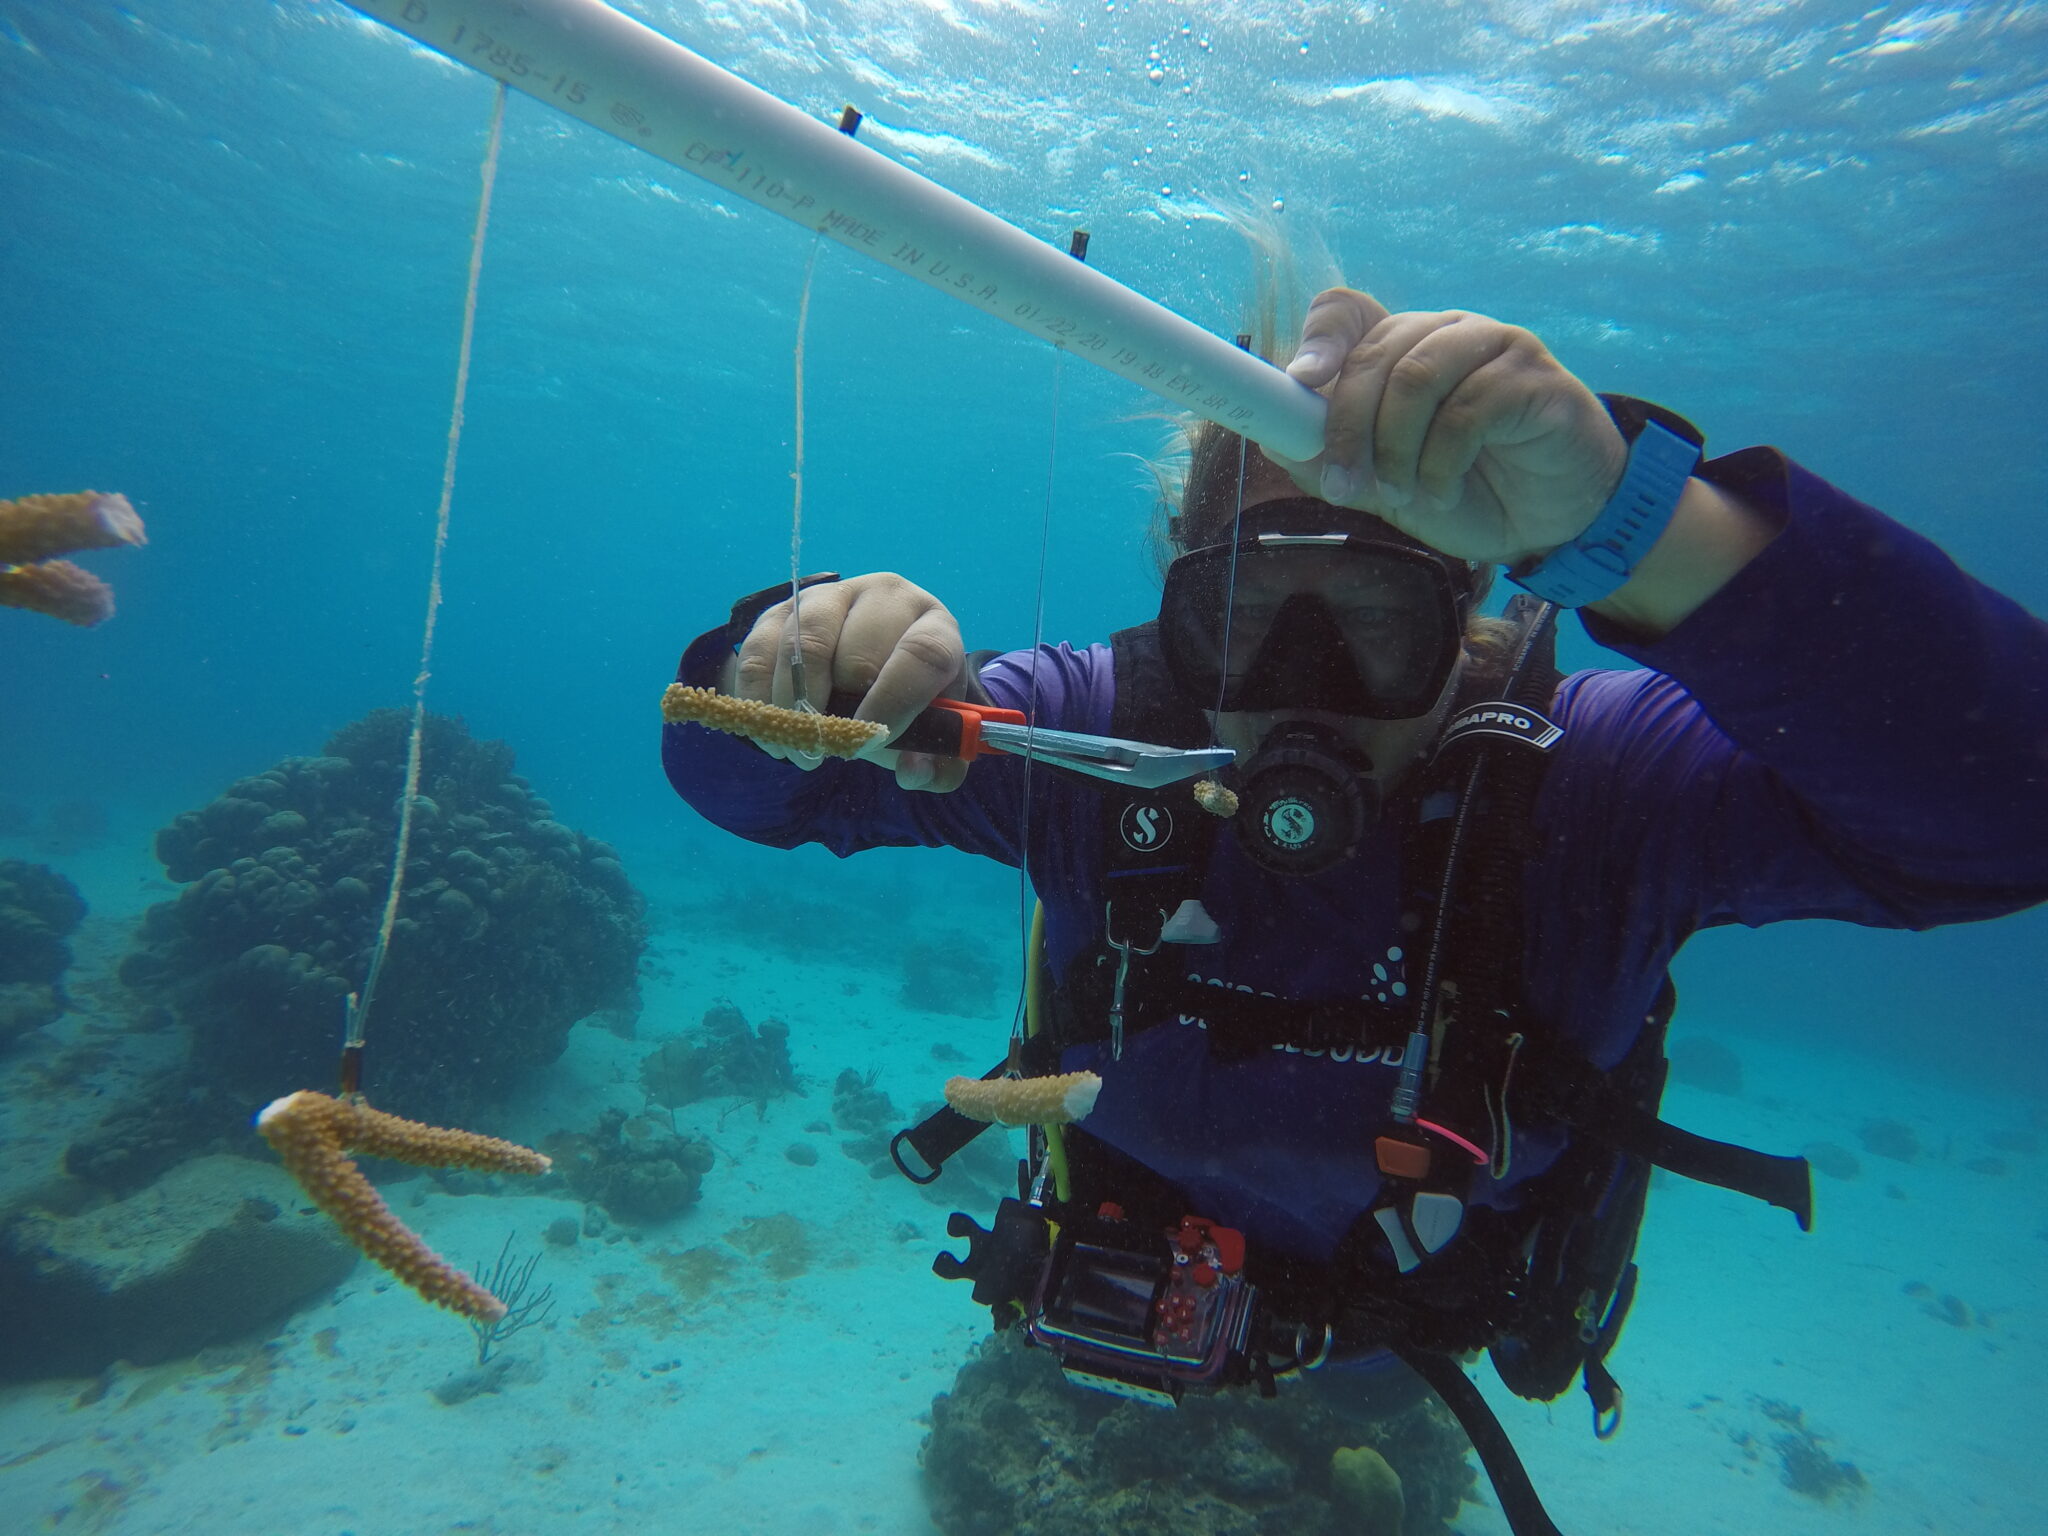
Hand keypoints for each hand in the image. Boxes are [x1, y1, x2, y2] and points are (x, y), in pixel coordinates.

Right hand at [725, 572, 968, 791]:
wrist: (868, 666)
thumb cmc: (906, 700)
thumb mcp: (932, 732)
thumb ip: (937, 763)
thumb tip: (913, 772)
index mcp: (934, 626)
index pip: (923, 653)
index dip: (896, 701)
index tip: (871, 740)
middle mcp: (885, 597)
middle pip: (858, 651)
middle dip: (841, 710)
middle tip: (830, 750)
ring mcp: (830, 598)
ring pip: (804, 645)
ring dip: (795, 708)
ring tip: (799, 749)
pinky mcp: (782, 610)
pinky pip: (759, 652)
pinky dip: (759, 700)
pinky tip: (771, 733)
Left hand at [1272, 288, 1629, 566]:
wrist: (1548, 522)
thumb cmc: (1465, 493)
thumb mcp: (1386, 486)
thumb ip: (1334, 460)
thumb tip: (1274, 438)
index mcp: (1401, 347)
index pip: (1347, 310)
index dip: (1320, 338)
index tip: (1301, 381)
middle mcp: (1444, 333)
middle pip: (1375, 353)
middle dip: (1349, 428)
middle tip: (1344, 487)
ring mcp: (1494, 346)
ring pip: (1418, 376)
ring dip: (1396, 449)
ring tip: (1404, 498)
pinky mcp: (1535, 376)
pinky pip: (1470, 407)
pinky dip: (1442, 463)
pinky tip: (1443, 493)